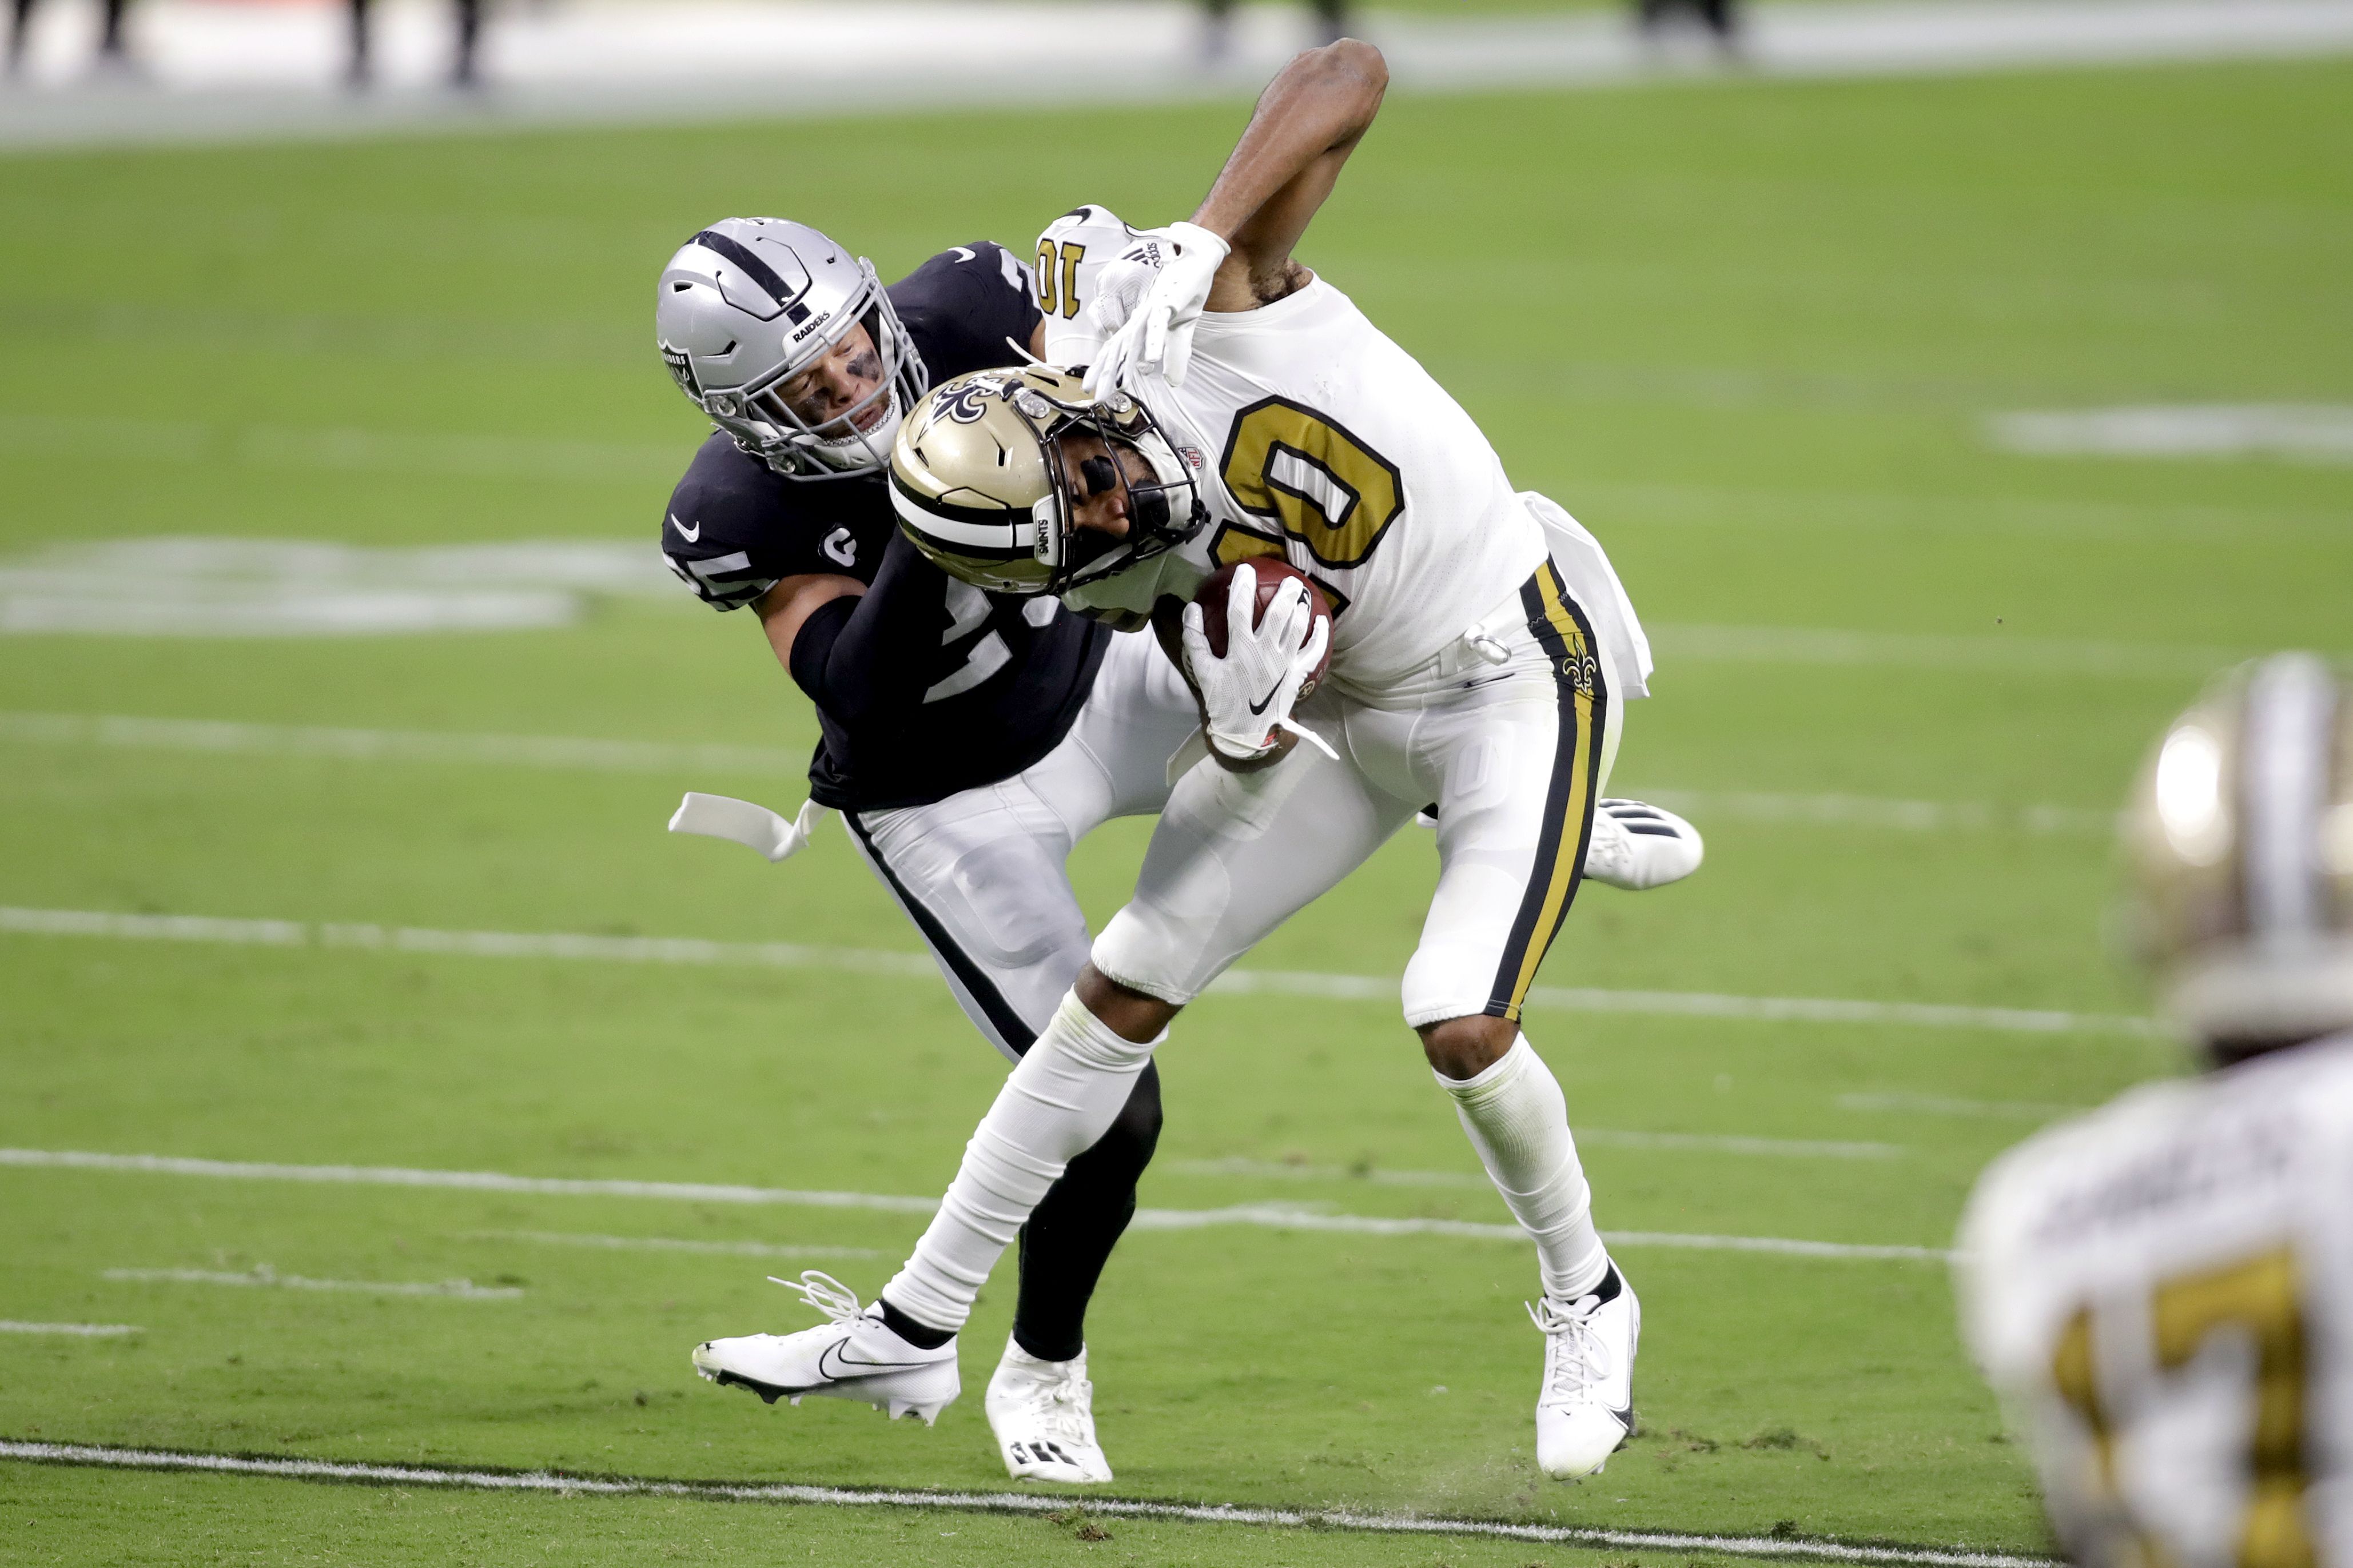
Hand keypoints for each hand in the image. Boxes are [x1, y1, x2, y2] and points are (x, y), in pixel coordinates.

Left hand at [1084, 221, 1228, 395]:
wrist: (1198, 258)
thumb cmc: (1187, 290)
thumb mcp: (1183, 329)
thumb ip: (1176, 355)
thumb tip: (1171, 383)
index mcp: (1142, 324)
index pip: (1119, 350)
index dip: (1106, 371)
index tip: (1098, 392)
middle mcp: (1140, 317)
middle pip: (1118, 349)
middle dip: (1106, 374)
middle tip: (1094, 396)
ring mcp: (1151, 309)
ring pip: (1132, 340)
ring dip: (1123, 364)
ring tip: (1115, 386)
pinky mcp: (1167, 301)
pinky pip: (1158, 325)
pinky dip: (1154, 342)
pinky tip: (1149, 360)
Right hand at [1178, 564, 1329, 762]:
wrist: (1245, 732)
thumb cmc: (1223, 700)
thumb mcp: (1202, 671)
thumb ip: (1195, 639)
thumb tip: (1191, 608)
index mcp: (1240, 650)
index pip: (1240, 610)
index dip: (1242, 587)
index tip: (1245, 569)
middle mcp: (1265, 652)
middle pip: (1278, 614)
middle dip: (1285, 593)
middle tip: (1289, 580)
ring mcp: (1284, 663)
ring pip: (1297, 628)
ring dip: (1301, 608)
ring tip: (1302, 593)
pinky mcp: (1297, 674)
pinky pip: (1313, 651)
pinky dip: (1319, 635)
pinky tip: (1321, 621)